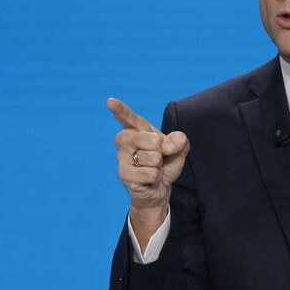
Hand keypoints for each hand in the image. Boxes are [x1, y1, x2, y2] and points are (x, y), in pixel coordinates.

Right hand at [107, 98, 189, 217]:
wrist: (160, 188)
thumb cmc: (165, 164)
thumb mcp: (179, 149)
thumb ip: (179, 141)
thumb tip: (168, 144)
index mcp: (138, 129)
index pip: (129, 118)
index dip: (120, 110)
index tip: (110, 101)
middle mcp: (125, 140)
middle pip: (148, 138)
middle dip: (161, 148)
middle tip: (159, 156)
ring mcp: (122, 157)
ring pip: (150, 157)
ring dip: (158, 165)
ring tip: (153, 168)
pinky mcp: (123, 174)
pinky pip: (149, 172)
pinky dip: (156, 176)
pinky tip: (149, 178)